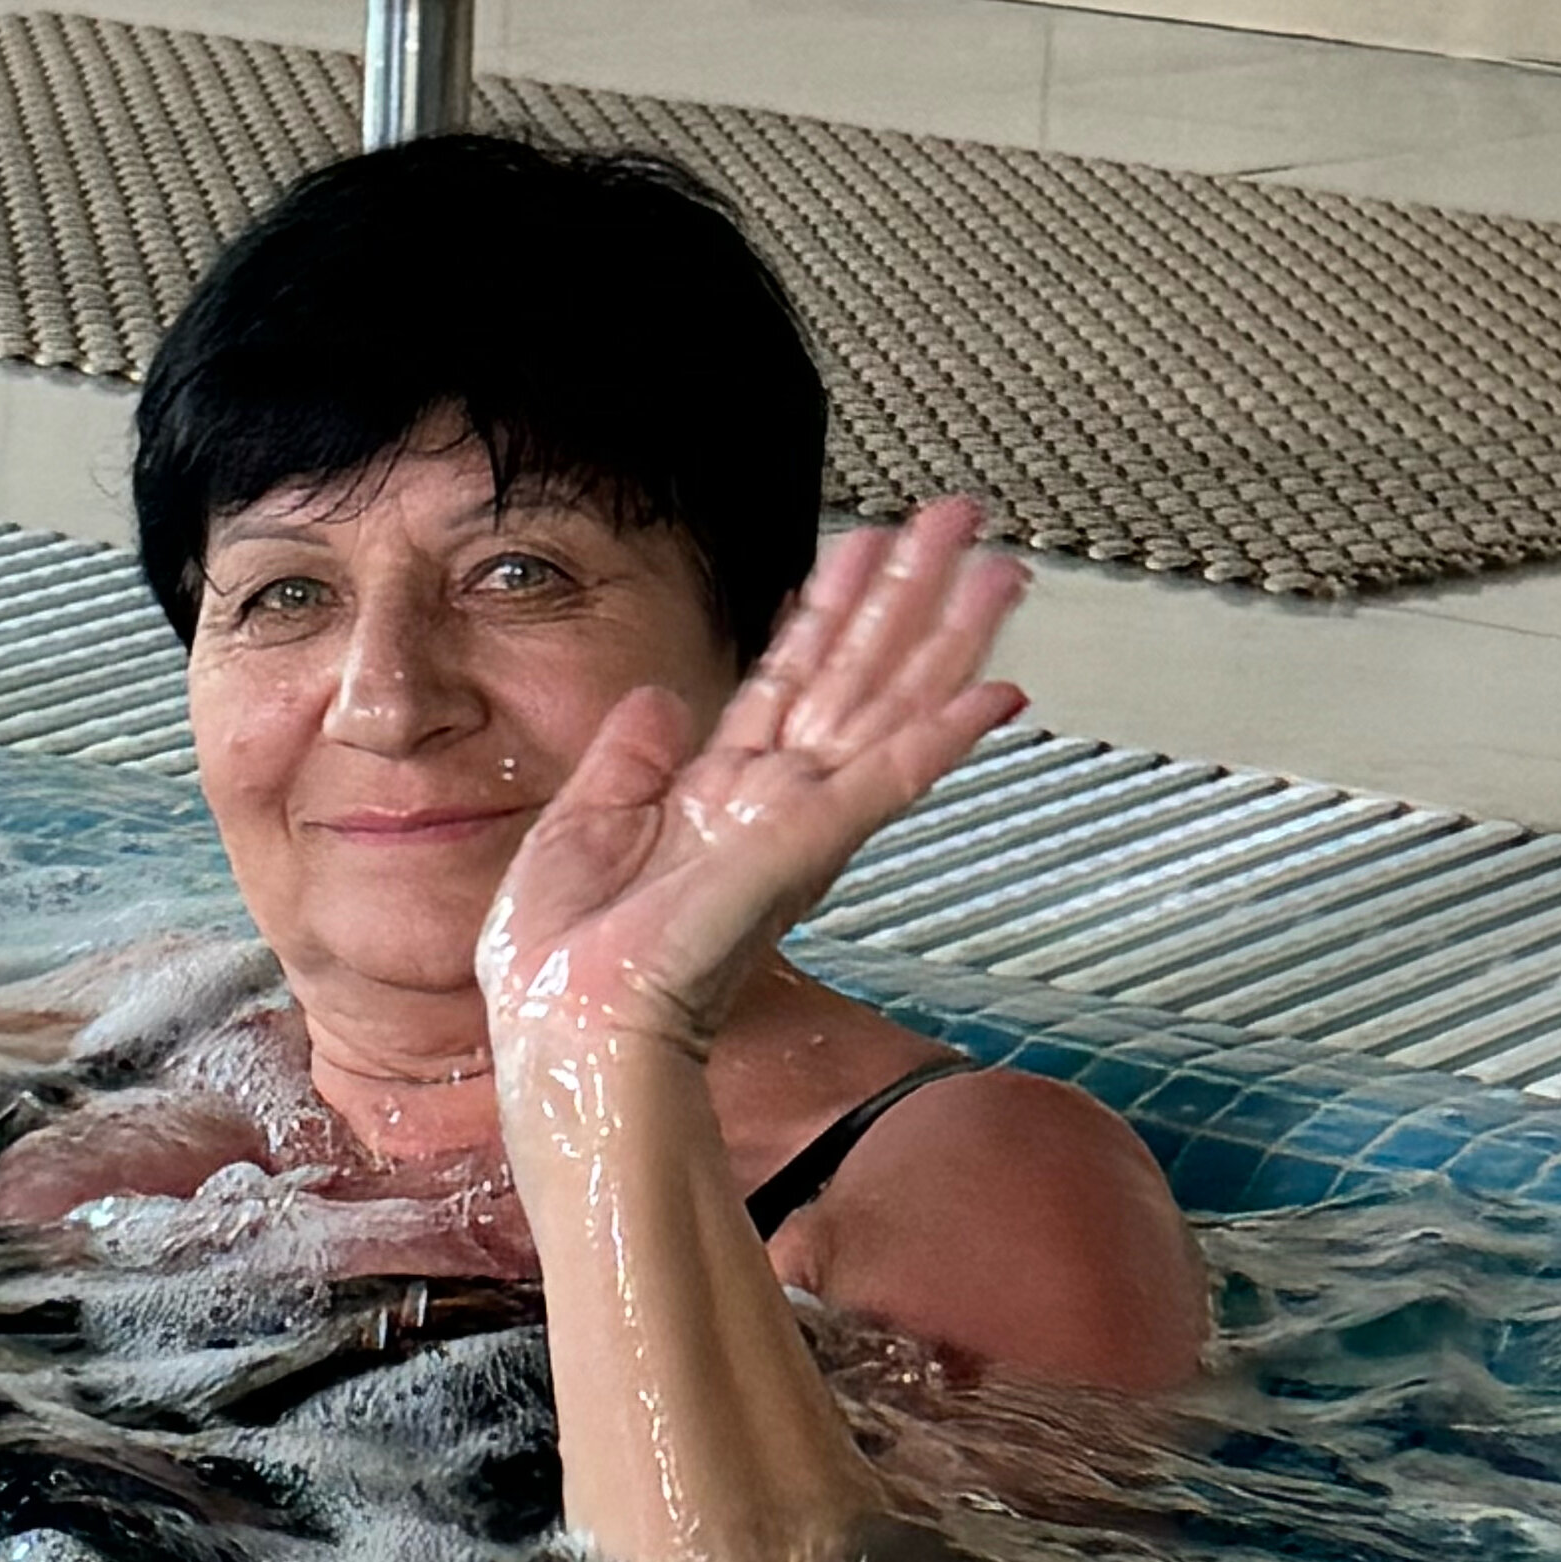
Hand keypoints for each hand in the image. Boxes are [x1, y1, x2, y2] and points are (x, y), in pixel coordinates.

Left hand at [473, 500, 1026, 1077]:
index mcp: (718, 797)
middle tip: (964, 528)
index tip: (868, 546)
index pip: (791, 677)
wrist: (565, 1033)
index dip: (831, 606)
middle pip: (860, 676)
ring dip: (947, 635)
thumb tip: (659, 699)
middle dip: (913, 596)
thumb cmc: (563, 967)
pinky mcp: (801, 848)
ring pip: (890, 707)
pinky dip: (944, 735)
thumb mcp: (577, 828)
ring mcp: (796, 826)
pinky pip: (886, 779)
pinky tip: (997, 692)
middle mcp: (771, 806)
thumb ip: (627, 758)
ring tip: (994, 569)